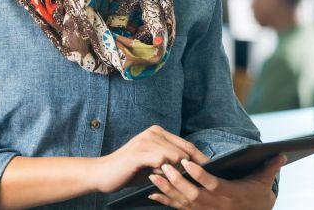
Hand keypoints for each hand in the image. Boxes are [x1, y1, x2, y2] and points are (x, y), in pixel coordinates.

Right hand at [95, 125, 209, 193]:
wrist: (103, 173)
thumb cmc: (129, 170)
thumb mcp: (153, 163)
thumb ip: (170, 160)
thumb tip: (193, 166)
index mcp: (157, 132)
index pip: (186, 144)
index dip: (199, 158)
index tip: (210, 170)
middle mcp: (153, 133)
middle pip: (184, 151)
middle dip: (185, 168)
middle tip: (177, 180)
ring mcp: (146, 141)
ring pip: (176, 157)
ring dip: (171, 172)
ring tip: (157, 176)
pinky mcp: (140, 153)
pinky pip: (163, 163)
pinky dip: (162, 173)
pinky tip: (151, 175)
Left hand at [148, 154, 284, 208]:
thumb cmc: (256, 194)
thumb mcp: (264, 181)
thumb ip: (269, 167)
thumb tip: (281, 154)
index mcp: (231, 194)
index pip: (213, 185)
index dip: (199, 175)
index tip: (187, 162)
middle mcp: (216, 205)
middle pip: (193, 195)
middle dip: (177, 182)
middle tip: (164, 166)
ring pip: (183, 203)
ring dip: (167, 190)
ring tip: (152, 177)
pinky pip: (179, 208)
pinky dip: (165, 201)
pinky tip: (152, 193)